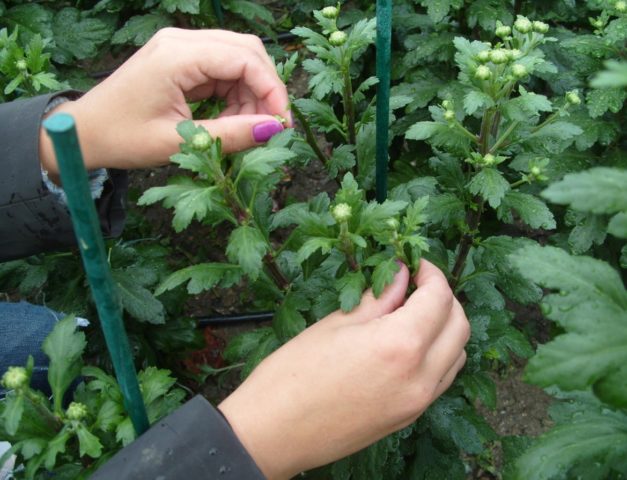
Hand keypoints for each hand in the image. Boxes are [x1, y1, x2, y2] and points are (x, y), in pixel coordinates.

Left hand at [40, 28, 290, 177]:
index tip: (282, 125)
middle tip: (270, 127)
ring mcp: (181, 47)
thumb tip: (274, 130)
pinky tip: (230, 119)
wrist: (84, 133)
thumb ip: (231, 134)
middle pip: (246, 51)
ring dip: (251, 94)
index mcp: (178, 55)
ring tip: (245, 128)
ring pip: (238, 60)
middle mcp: (181, 41)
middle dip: (265, 89)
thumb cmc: (122, 138)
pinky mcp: (181, 60)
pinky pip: (222, 70)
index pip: (244, 59)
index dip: (272, 90)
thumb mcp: (180, 142)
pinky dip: (235, 94)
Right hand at [218, 260, 469, 478]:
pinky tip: (410, 344)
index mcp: (398, 345)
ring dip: (446, 327)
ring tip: (415, 313)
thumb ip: (378, 299)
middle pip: (459, 325)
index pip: (438, 298)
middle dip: (444, 297)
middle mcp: (419, 376)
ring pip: (457, 354)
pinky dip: (438, 354)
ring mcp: (418, 402)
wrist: (274, 433)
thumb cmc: (293, 375)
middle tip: (417, 284)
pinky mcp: (409, 417)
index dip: (431, 274)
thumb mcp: (336, 324)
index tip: (415, 264)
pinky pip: (442, 378)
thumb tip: (400, 275)